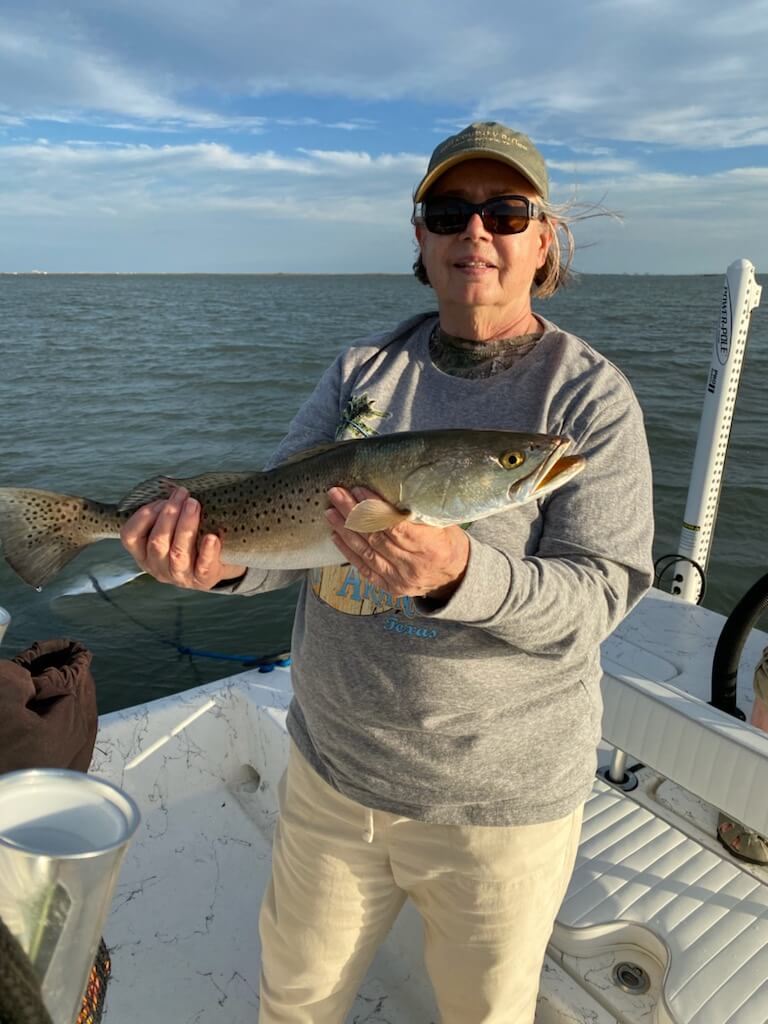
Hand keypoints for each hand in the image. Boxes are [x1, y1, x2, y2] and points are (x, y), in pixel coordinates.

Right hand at [119, 486, 245, 589]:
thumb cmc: (190, 540)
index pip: (130, 536)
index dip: (143, 516)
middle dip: (169, 514)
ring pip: (178, 553)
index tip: (161, 499)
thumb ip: (167, 511)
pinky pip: (203, 567)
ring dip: (185, 526)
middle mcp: (157, 567)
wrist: (218, 564)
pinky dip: (208, 551)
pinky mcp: (202, 580)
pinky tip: (212, 537)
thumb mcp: (172, 528)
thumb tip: (172, 487)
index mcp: (143, 553)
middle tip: (183, 495)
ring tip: (194, 505)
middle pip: (157, 542)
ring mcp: (179, 576)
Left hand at [326, 486, 468, 601]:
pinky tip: (337, 535)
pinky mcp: (390, 587)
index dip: (373, 508)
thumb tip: (389, 487)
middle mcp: (413, 566)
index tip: (359, 490)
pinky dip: (348, 551)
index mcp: (430, 547)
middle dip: (352, 513)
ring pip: (366, 552)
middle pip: (375, 536)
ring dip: (345, 530)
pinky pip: (364, 568)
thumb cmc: (448, 543)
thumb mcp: (443, 523)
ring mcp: (400, 580)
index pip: (394, 526)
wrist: (456, 577)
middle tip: (336, 494)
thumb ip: (418, 512)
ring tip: (331, 511)